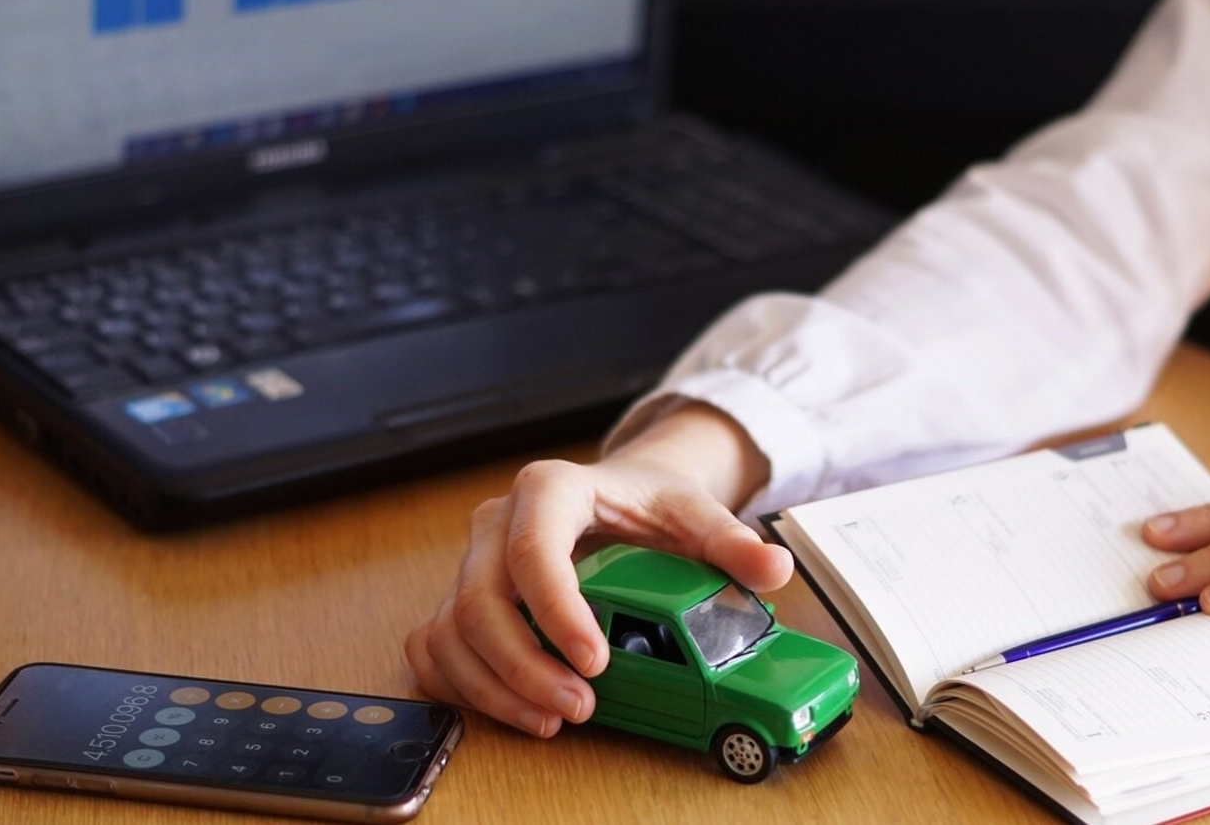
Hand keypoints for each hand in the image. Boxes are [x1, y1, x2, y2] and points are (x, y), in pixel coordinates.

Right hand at [404, 403, 791, 736]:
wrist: (620, 492)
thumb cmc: (650, 502)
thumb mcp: (696, 513)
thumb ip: (732, 542)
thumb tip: (774, 568)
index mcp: (551, 488)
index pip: (532, 549)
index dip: (556, 611)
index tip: (594, 661)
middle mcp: (497, 522)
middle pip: (478, 600)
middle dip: (524, 665)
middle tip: (580, 707)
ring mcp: (472, 560)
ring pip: (450, 629)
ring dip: (495, 686)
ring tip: (554, 720)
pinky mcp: (460, 596)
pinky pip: (435, 645)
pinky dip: (463, 685)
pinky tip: (513, 710)